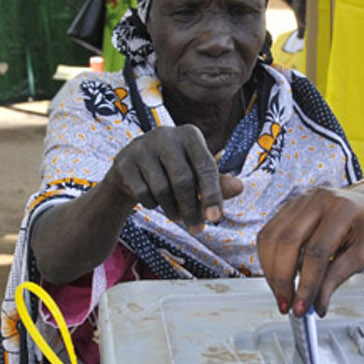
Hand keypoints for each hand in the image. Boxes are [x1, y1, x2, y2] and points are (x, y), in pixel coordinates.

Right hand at [108, 125, 243, 230]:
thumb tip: (239, 187)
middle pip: (183, 180)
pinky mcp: (124, 162)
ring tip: (177, 214)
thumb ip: (217, 182)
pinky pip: (142, 193)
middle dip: (191, 209)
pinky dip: (151, 205)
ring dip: (172, 210)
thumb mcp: (197, 175)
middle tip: (197, 229)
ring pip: (162, 189)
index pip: (205, 166)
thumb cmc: (173, 172)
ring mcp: (141, 146)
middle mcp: (165, 135)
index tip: (216, 219)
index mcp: (189, 134)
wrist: (130, 172)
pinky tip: (153, 201)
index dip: (212, 195)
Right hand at [257, 184, 363, 315]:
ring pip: (271, 238)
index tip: (303, 307)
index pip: (317, 252)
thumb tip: (317, 304)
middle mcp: (317, 200)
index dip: (307, 283)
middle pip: (288, 242)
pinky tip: (277, 275)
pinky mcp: (287, 208)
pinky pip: (268, 234)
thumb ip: (337, 277)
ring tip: (282, 294)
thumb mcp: (363, 255)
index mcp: (341, 209)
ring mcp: (299, 201)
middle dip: (282, 280)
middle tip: (287, 305)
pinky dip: (268, 259)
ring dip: (271, 272)